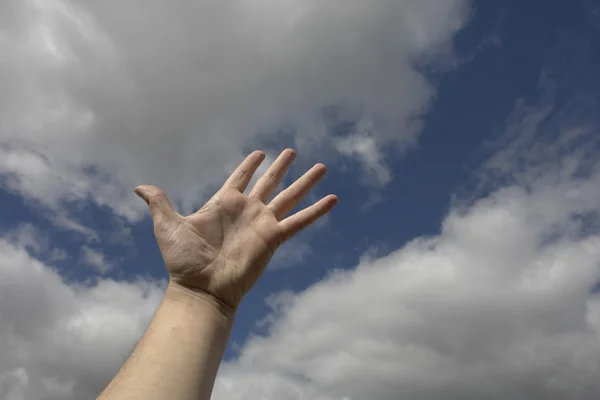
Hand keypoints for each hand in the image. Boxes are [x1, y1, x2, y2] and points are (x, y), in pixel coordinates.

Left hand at [134, 149, 336, 314]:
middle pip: (270, 182)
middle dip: (281, 166)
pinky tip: (332, 199)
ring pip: (290, 196)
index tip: (260, 153)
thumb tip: (139, 187)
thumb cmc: (183, 260)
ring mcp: (262, 223)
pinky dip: (317, 211)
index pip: (240, 178)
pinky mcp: (274, 238)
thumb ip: (159, 202)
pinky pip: (299, 221)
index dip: (250, 165)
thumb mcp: (167, 225)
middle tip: (293, 151)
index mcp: (224, 203)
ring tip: (322, 167)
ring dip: (306, 182)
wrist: (201, 288)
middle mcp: (247, 210)